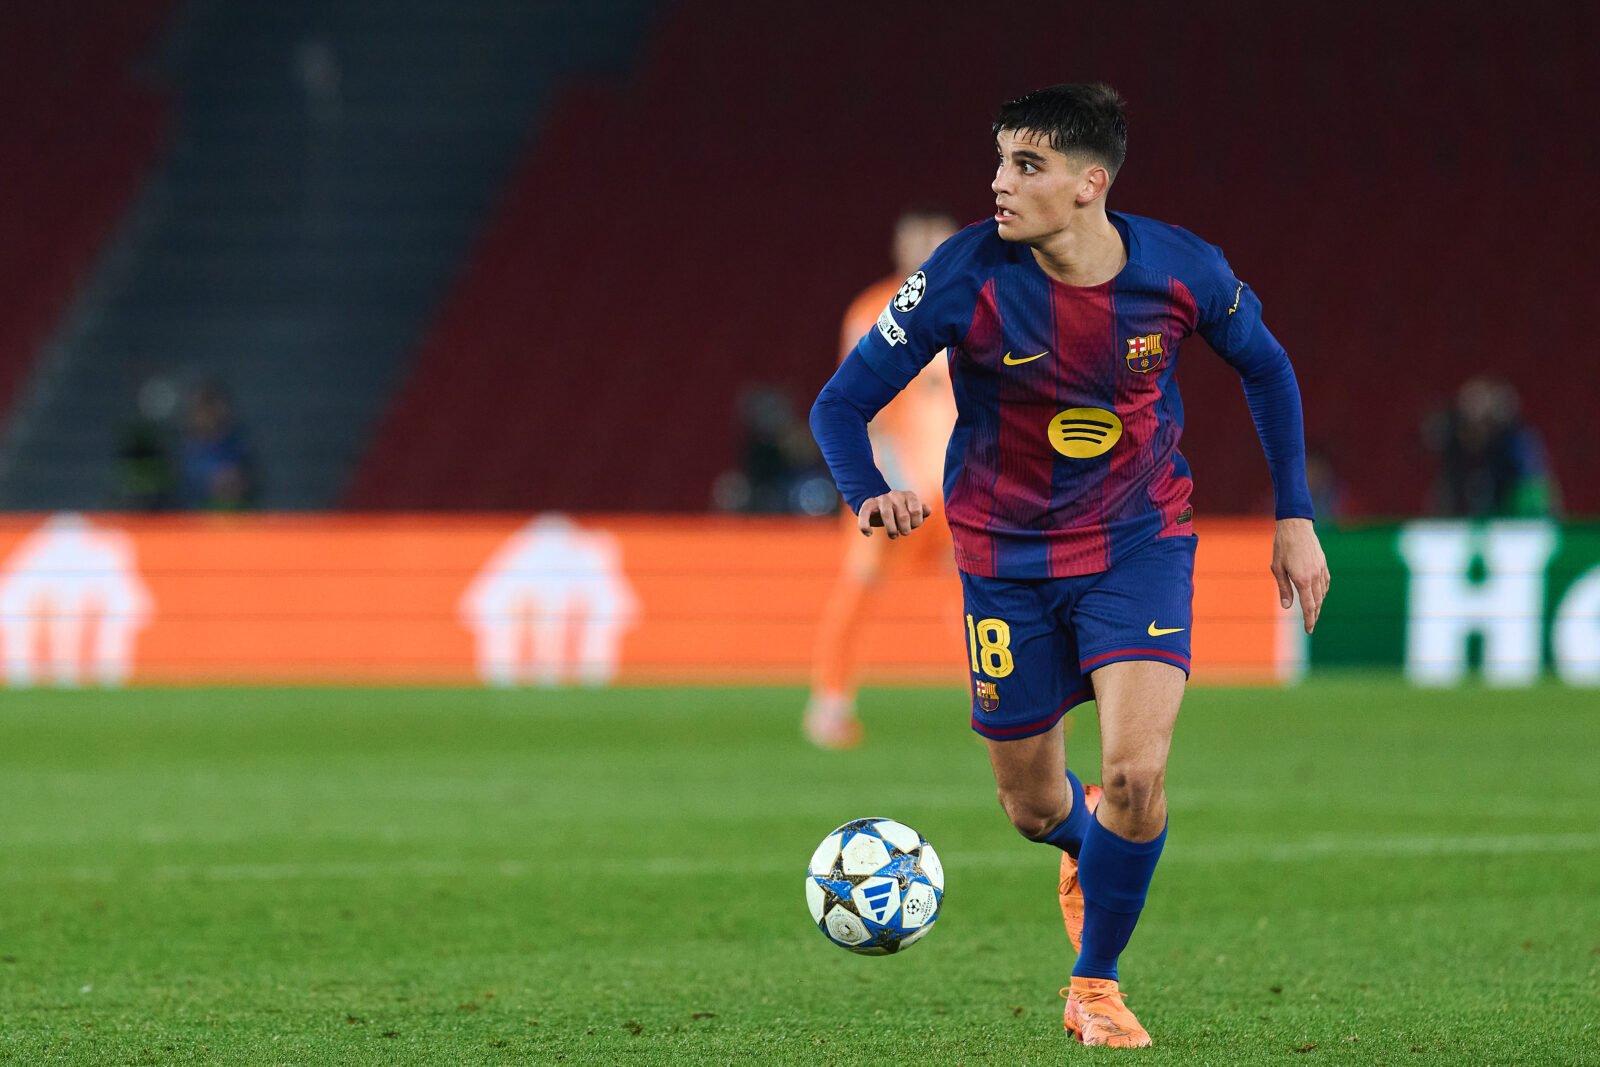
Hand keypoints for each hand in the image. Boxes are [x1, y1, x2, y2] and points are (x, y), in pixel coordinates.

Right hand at [857, 490, 931, 538]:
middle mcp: (895, 494)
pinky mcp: (867, 504)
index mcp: (908, 495)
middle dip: (905, 528)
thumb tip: (928, 510)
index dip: (916, 523)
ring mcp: (881, 499)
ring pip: (886, 514)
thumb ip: (922, 511)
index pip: (916, 510)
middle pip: (903, 515)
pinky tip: (869, 534)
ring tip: (893, 536)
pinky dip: (865, 525)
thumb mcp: (913, 511)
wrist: (880, 506)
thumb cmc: (901, 511)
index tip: (913, 526)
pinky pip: (864, 514)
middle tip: (904, 533)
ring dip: (891, 529)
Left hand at [1271, 517, 1330, 633]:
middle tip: (1310, 625)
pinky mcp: (1323, 563)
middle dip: (1314, 615)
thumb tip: (1287, 607)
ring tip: (1313, 613)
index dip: (1309, 620)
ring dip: (1319, 604)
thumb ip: (1284, 588)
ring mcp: (1321, 569)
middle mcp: (1315, 576)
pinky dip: (1323, 592)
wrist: (1296, 526)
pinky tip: (1319, 595)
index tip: (1309, 630)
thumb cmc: (1282, 546)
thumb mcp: (1277, 568)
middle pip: (1317, 602)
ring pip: (1322, 593)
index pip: (1309, 606)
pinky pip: (1326, 582)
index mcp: (1302, 579)